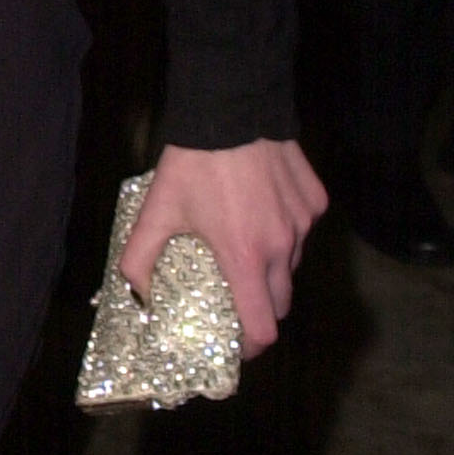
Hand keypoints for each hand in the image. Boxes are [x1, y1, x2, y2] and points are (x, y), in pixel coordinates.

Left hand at [118, 137, 327, 358]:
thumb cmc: (194, 162)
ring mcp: (305, 223)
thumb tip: (136, 296)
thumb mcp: (156, 210)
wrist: (232, 108)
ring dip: (273, 271)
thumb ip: (139, 259)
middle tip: (236, 300)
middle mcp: (283, 246)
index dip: (251, 346)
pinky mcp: (317, 201)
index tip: (236, 345)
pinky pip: (305, 232)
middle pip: (282, 304)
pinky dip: (287, 234)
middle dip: (260, 310)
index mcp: (245, 257)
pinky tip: (261, 215)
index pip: (263, 327)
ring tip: (244, 252)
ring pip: (294, 267)